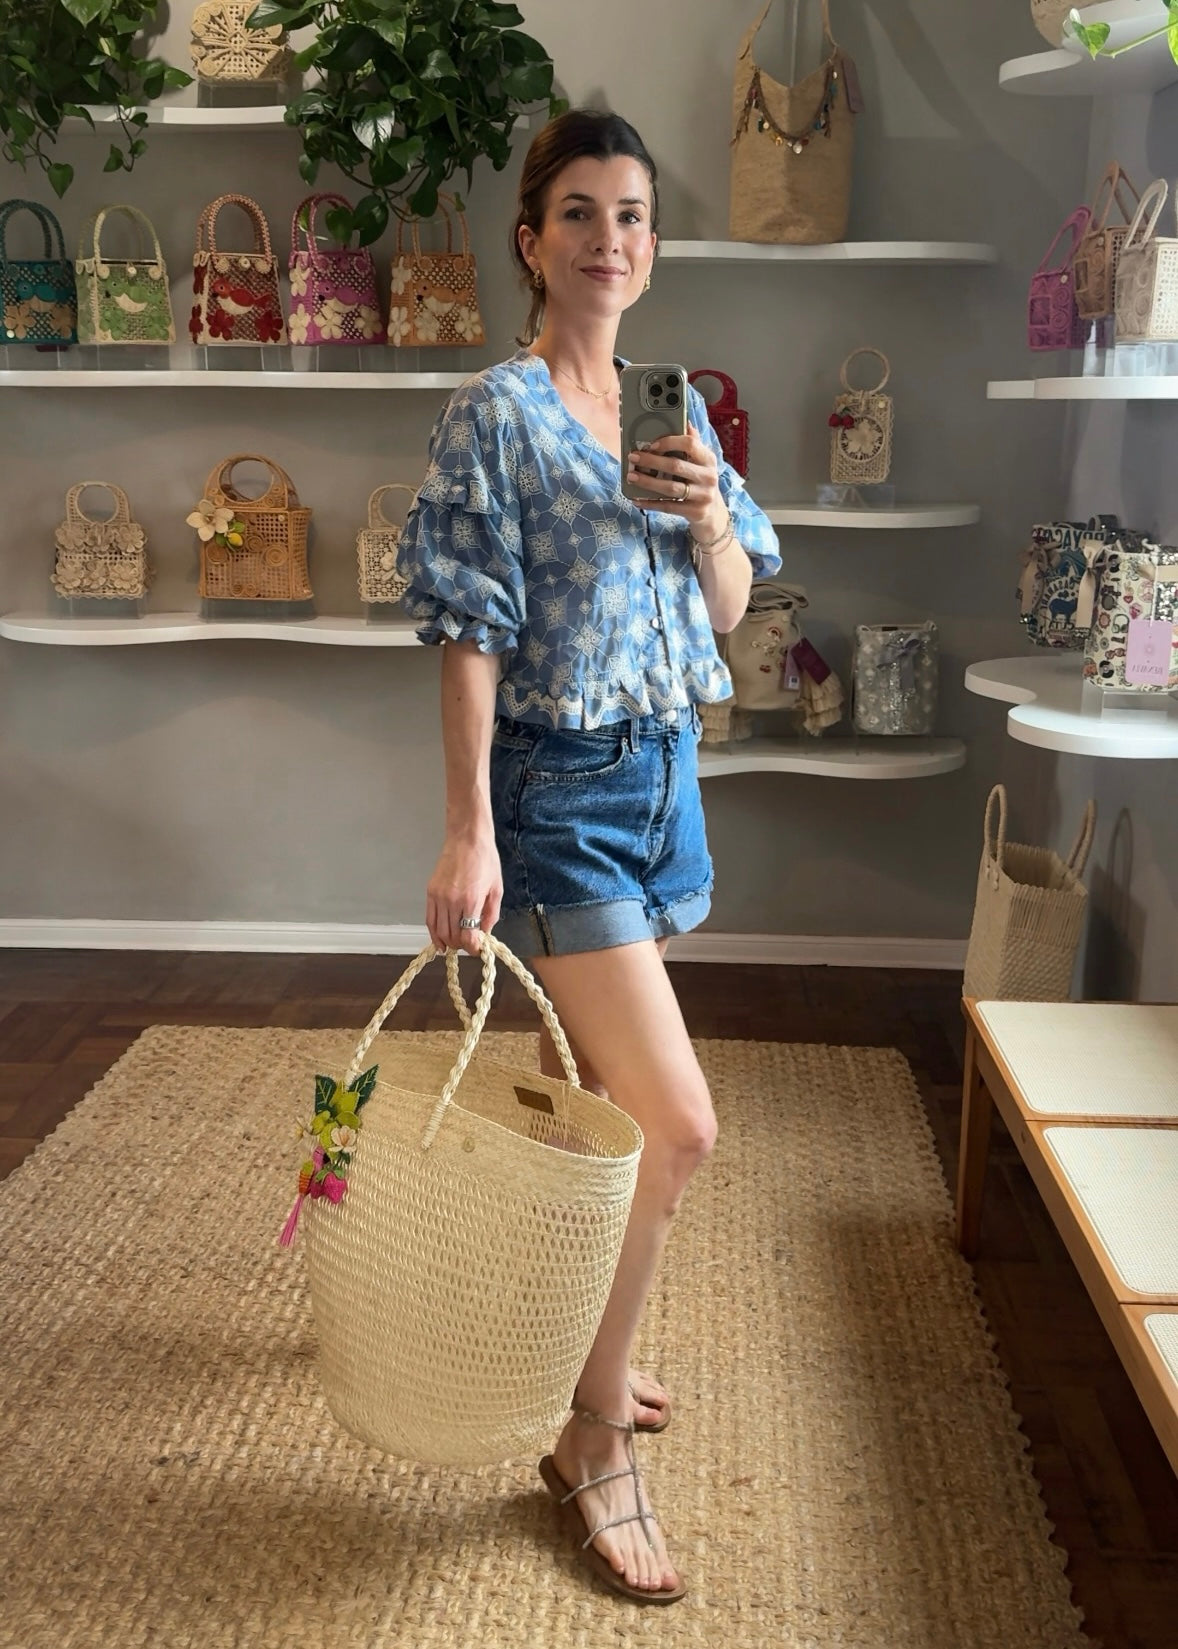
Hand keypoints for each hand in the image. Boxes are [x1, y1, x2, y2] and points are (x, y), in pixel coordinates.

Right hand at [426, 832, 502, 954]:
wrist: (467, 838)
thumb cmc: (486, 860)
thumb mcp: (497, 888)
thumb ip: (491, 914)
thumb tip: (485, 932)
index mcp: (472, 900)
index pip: (468, 936)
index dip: (473, 948)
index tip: (478, 950)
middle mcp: (452, 901)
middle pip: (453, 936)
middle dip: (462, 946)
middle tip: (469, 945)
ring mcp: (439, 896)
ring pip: (439, 930)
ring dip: (448, 941)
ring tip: (456, 944)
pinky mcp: (430, 892)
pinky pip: (429, 919)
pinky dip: (434, 933)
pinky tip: (440, 941)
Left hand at [627, 422, 724, 540]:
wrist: (713, 513)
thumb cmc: (701, 482)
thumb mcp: (702, 463)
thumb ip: (694, 444)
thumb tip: (685, 423)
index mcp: (708, 459)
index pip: (690, 444)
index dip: (669, 442)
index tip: (651, 444)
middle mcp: (708, 476)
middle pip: (676, 466)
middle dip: (651, 461)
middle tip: (633, 458)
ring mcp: (703, 496)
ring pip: (670, 488)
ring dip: (647, 482)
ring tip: (631, 477)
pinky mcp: (695, 512)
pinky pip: (668, 506)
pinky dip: (650, 503)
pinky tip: (637, 500)